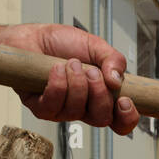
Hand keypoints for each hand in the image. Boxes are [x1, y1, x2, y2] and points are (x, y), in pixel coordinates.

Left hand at [0, 23, 139, 135]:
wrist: (31, 37)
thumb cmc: (61, 44)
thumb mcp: (95, 45)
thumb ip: (113, 59)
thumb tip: (117, 80)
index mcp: (100, 96)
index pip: (120, 120)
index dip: (127, 117)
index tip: (124, 100)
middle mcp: (83, 108)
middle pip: (101, 118)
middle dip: (98, 93)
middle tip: (91, 71)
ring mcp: (62, 111)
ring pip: (76, 111)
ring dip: (76, 83)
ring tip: (70, 63)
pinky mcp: (41, 108)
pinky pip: (53, 105)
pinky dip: (57, 84)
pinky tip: (56, 69)